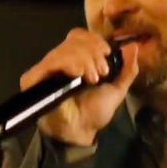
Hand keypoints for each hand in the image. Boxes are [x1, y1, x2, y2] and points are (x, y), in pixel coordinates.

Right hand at [20, 28, 138, 145]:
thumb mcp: (117, 89)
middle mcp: (60, 61)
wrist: (81, 131)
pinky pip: (50, 62)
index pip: (79, 36)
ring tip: (92, 78)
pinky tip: (77, 75)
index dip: (93, 40)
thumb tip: (132, 46)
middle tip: (100, 73)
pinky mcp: (34, 79)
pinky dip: (67, 63)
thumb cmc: (96, 113)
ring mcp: (46, 70)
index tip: (106, 54)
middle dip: (92, 52)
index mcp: (76, 59)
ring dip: (83, 60)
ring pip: (63, 49)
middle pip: (72, 40)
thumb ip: (127, 69)